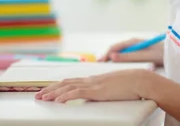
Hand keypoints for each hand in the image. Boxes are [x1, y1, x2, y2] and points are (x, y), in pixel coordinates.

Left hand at [34, 69, 155, 102]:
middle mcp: (90, 80)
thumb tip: (93, 98)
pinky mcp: (97, 90)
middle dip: (50, 89)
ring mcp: (93, 84)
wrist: (140, 80)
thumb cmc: (131, 85)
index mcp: (94, 80)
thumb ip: (101, 92)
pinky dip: (65, 96)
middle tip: (39, 95)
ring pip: (67, 87)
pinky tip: (58, 100)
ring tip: (43, 98)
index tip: (48, 90)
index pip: (71, 81)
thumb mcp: (112, 89)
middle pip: (65, 83)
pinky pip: (77, 93)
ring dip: (53, 92)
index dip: (58, 86)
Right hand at [98, 37, 163, 64]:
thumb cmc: (161, 54)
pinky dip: (120, 62)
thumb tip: (112, 56)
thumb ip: (129, 56)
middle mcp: (132, 44)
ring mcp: (136, 49)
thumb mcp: (145, 56)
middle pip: (116, 50)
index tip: (100, 62)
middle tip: (99, 65)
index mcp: (132, 42)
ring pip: (120, 54)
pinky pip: (126, 58)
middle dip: (107, 56)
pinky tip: (118, 68)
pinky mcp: (139, 55)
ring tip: (105, 67)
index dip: (106, 54)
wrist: (175, 54)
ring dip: (112, 59)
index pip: (114, 47)